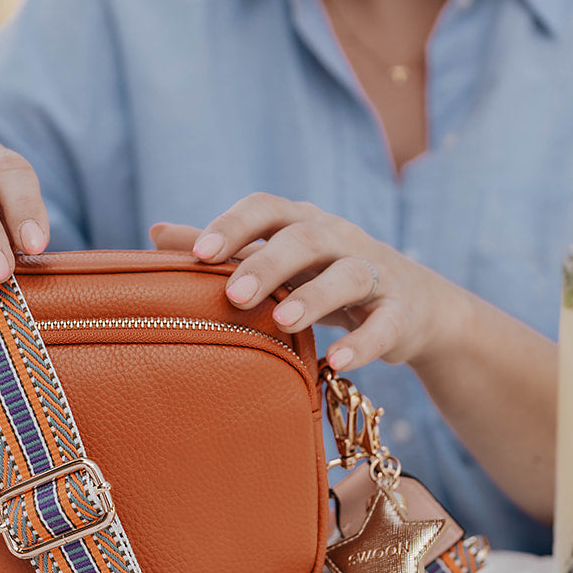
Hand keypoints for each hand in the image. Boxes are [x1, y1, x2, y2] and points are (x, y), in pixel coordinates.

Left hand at [148, 193, 468, 372]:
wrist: (416, 305)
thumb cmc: (327, 278)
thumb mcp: (280, 260)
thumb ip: (226, 249)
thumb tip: (156, 234)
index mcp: (303, 223)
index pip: (267, 209)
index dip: (235, 226)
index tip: (199, 254)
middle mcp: (341, 240)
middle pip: (307, 238)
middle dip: (269, 263)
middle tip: (234, 294)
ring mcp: (375, 275)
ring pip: (348, 276)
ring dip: (314, 297)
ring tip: (282, 322)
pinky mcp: (401, 315)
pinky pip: (384, 326)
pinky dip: (361, 344)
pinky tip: (335, 363)